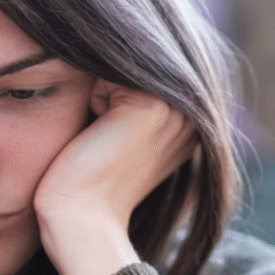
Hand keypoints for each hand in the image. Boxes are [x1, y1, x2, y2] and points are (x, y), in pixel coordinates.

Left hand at [33, 80, 195, 274]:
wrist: (81, 221)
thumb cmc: (85, 183)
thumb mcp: (117, 132)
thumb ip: (128, 98)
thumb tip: (108, 53)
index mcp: (192, 120)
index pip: (138, 70)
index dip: (108, 93)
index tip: (104, 134)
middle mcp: (194, 111)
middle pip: (130, 62)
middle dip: (103, 87)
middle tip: (100, 137)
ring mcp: (179, 106)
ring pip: (117, 63)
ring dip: (97, 91)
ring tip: (99, 136)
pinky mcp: (154, 104)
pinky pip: (105, 69)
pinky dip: (90, 95)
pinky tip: (96, 133)